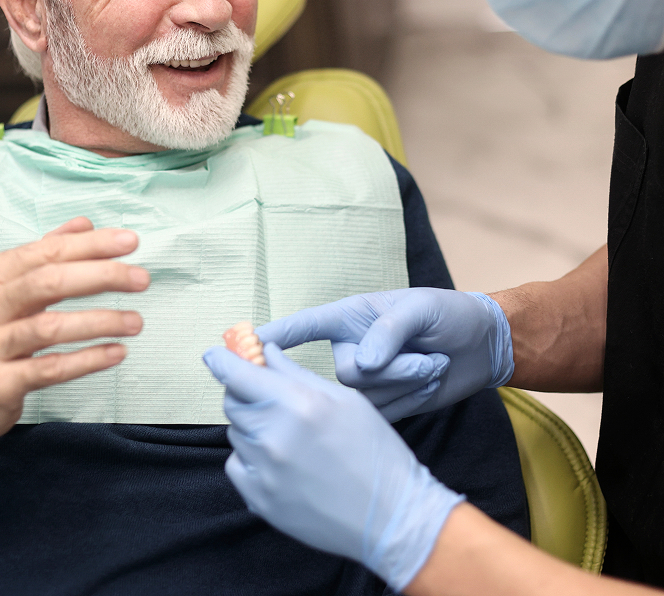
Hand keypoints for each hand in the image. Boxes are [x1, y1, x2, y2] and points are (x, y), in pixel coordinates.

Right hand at [0, 217, 149, 441]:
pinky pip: (49, 369)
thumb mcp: (12, 288)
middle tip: (140, 279)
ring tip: (136, 322)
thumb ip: (47, 254)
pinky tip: (116, 352)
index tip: (130, 242)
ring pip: (49, 327)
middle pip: (48, 282)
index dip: (91, 245)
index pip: (48, 251)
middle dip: (101, 276)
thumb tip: (85, 224)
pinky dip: (87, 360)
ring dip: (100, 321)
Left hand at [203, 344, 463, 591]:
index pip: (237, 374)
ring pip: (236, 432)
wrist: (391, 516)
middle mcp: (274, 435)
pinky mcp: (259, 499)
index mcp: (298, 404)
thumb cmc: (375, 452)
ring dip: (252, 426)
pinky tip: (283, 463)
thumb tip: (266, 352)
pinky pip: (237, 464)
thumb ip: (297, 373)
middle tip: (270, 399)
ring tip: (289, 437)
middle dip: (245, 393)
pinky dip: (252, 458)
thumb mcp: (345, 400)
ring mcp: (264, 471)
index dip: (221, 360)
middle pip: (232, 402)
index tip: (214, 354)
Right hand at [256, 289, 513, 419]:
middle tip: (427, 358)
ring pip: (367, 397)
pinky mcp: (384, 405)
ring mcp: (367, 381)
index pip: (303, 327)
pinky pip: (384, 412)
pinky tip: (429, 383)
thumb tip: (361, 364)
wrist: (481, 347)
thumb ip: (388, 331)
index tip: (241, 345)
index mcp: (349, 318)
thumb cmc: (446, 313)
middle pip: (344, 374)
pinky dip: (413, 399)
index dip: (273, 337)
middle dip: (393, 369)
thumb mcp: (420, 310)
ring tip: (431, 364)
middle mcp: (351, 349)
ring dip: (408, 383)